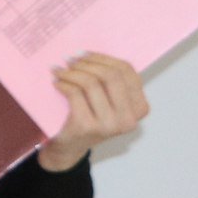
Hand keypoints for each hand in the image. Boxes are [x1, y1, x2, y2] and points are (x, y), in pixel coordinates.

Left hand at [40, 52, 147, 171]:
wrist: (70, 146)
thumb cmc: (89, 116)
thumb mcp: (107, 100)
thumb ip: (109, 80)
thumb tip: (89, 52)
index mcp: (139, 107)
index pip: (126, 71)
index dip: (103, 58)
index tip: (85, 54)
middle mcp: (129, 118)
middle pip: (111, 75)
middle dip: (87, 63)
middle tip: (69, 60)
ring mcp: (110, 125)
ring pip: (91, 83)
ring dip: (71, 72)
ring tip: (59, 71)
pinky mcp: (88, 127)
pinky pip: (75, 94)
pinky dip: (63, 84)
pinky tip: (57, 84)